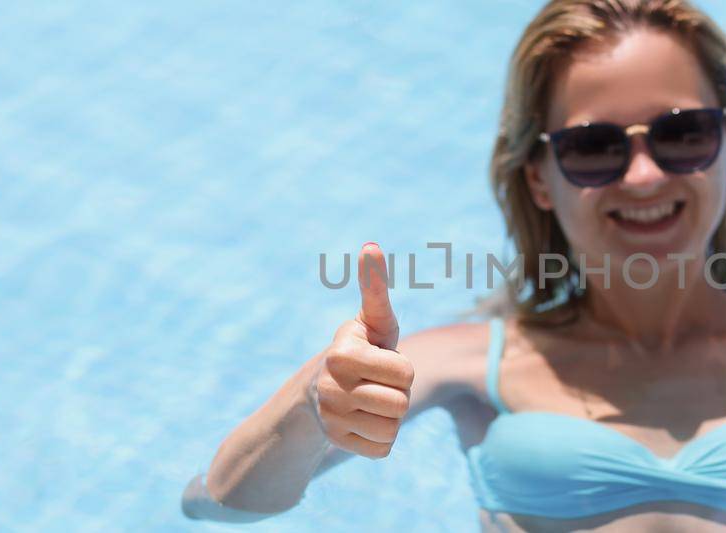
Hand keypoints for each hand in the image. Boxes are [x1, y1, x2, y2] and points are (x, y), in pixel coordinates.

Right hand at [310, 242, 411, 457]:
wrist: (319, 390)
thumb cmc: (361, 348)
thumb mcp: (372, 320)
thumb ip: (375, 288)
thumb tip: (371, 246)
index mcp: (342, 354)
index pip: (406, 374)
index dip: (402, 369)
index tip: (380, 361)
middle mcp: (330, 387)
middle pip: (401, 403)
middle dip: (398, 393)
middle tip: (377, 383)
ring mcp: (330, 417)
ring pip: (393, 428)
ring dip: (391, 416)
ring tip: (372, 400)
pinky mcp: (335, 442)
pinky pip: (383, 448)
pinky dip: (381, 437)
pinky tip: (364, 421)